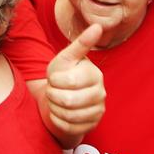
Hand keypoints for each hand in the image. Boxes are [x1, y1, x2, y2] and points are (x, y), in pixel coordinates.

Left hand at [45, 23, 105, 138]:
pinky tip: (58, 112)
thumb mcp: (66, 58)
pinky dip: (57, 120)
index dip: (55, 80)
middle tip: (52, 91)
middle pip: (70, 101)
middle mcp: (101, 93)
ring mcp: (98, 111)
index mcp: (95, 74)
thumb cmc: (62, 74)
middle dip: (53, 96)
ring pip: (69, 115)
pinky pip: (69, 128)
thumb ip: (81, 43)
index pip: (70, 81)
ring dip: (54, 108)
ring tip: (55, 100)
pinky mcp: (91, 126)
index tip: (53, 78)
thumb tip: (99, 25)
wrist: (60, 97)